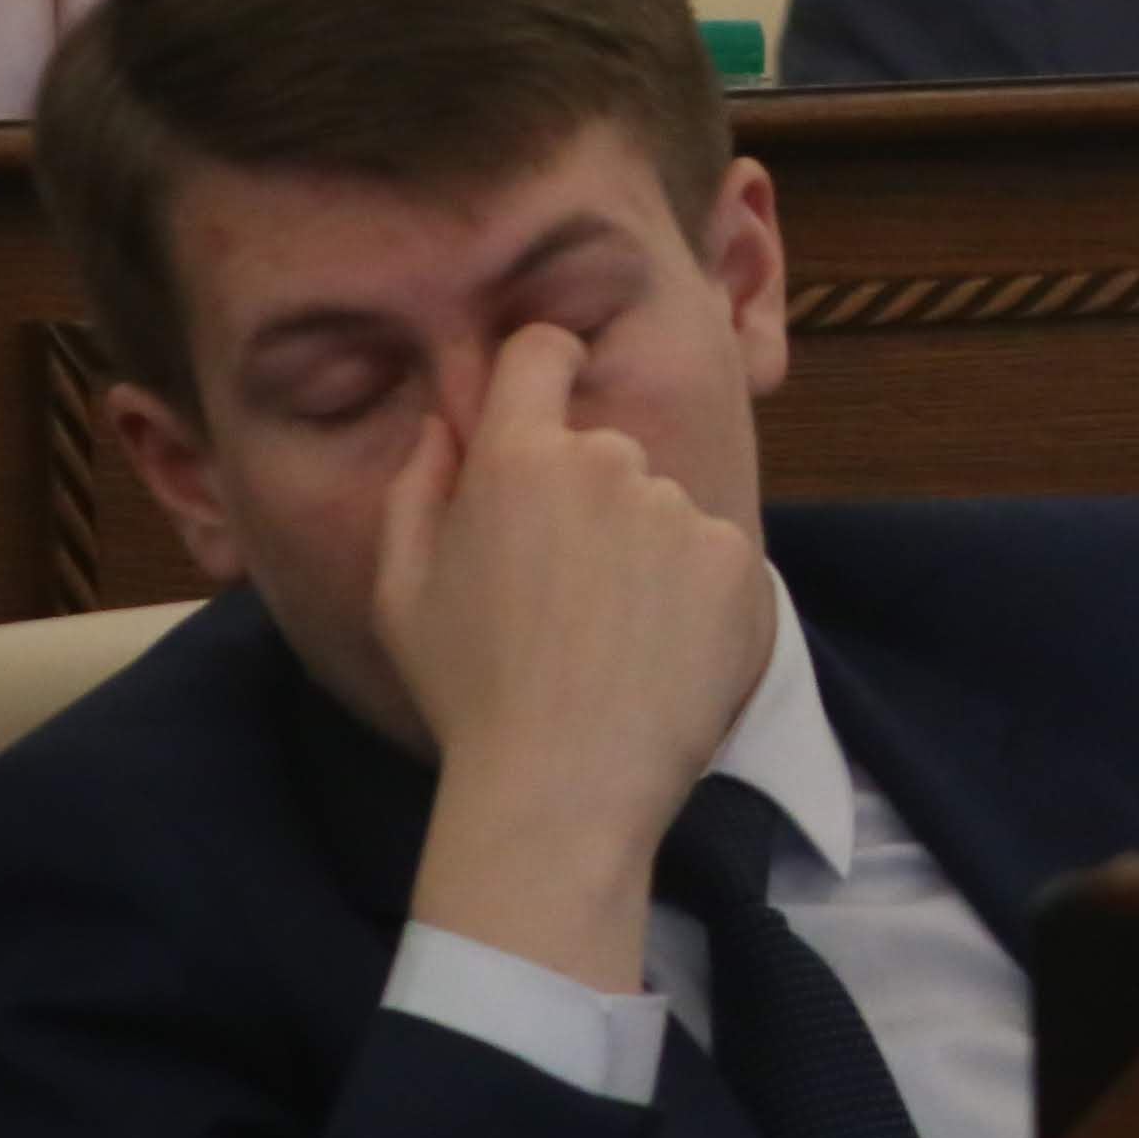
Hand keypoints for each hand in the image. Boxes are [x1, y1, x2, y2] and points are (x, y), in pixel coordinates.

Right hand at [378, 325, 773, 991]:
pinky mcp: (738, 561)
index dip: (543, 367)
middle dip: (585, 500)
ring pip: (660, 509)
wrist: (563, 787)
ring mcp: (680, 510)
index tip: (545, 399)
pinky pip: (712, 558)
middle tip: (562, 594)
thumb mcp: (400, 591)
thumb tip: (446, 423)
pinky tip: (657, 658)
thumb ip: (416, 486)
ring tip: (610, 642)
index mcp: (518, 456)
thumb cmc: (468, 695)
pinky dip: (694, 598)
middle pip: (602, 449)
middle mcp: (607, 461)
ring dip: (643, 553)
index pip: (543, 350)